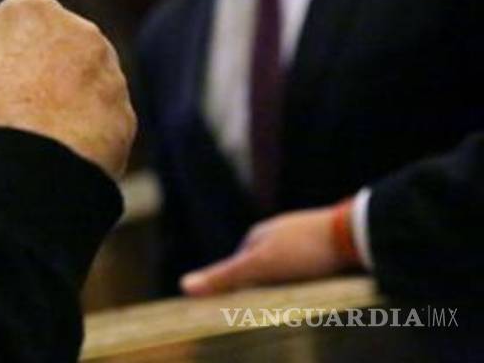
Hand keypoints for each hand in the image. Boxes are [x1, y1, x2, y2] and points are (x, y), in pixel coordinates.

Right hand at [0, 0, 134, 178]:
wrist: (17, 176)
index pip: (17, 18)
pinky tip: (51, 148)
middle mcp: (80, 33)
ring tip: (25, 131)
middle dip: (32, 71)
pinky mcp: (123, 117)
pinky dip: (81, 131)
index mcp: (34, 10)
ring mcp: (107, 76)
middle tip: (1, 106)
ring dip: (60, 100)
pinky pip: (100, 119)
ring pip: (80, 83)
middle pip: (52, 49)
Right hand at [181, 208, 349, 295]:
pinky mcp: (327, 244)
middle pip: (264, 265)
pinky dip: (310, 277)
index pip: (239, 264)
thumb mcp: (258, 266)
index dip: (239, 286)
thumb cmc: (303, 250)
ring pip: (289, 265)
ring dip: (290, 281)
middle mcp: (279, 231)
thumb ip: (223, 276)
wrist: (354, 234)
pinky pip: (312, 265)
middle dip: (265, 283)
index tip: (241, 307)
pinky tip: (318, 286)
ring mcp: (304, 235)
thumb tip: (183, 285)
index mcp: (259, 233)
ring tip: (298, 298)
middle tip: (272, 305)